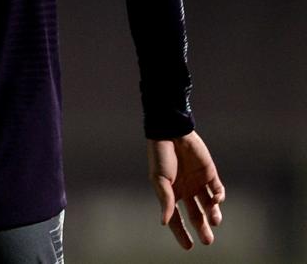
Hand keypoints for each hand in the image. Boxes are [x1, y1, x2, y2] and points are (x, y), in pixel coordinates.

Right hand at [148, 131, 223, 248]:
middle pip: (196, 215)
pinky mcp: (210, 173)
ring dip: (213, 215)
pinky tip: (216, 200)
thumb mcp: (159, 180)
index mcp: (171, 194)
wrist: (171, 132)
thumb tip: (164, 222)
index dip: (182, 233)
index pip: (177, 218)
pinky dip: (219, 197)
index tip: (189, 247)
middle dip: (202, 228)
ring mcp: (198, 183)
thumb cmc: (160, 156)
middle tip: (208, 240)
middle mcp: (186, 191)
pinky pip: (217, 189)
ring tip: (214, 221)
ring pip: (209, 205)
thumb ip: (165, 201)